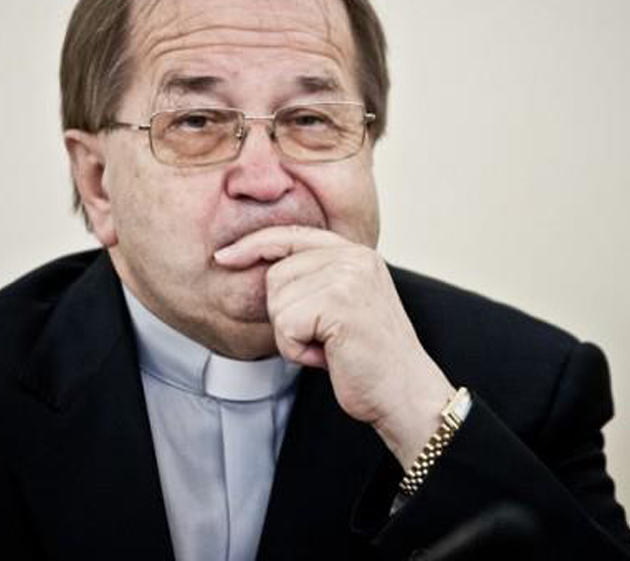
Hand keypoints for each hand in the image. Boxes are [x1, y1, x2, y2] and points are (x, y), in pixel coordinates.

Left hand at [214, 225, 455, 468]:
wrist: (405, 394)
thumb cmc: (367, 360)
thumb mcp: (340, 307)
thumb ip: (312, 282)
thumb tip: (257, 268)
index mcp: (356, 253)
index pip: (290, 235)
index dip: (254, 244)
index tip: (224, 257)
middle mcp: (354, 257)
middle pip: (275, 275)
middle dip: (285, 316)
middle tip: (322, 339)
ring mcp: (348, 277)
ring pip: (278, 301)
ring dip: (292, 336)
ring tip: (328, 347)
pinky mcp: (339, 302)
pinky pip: (286, 326)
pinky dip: (297, 351)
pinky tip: (328, 357)